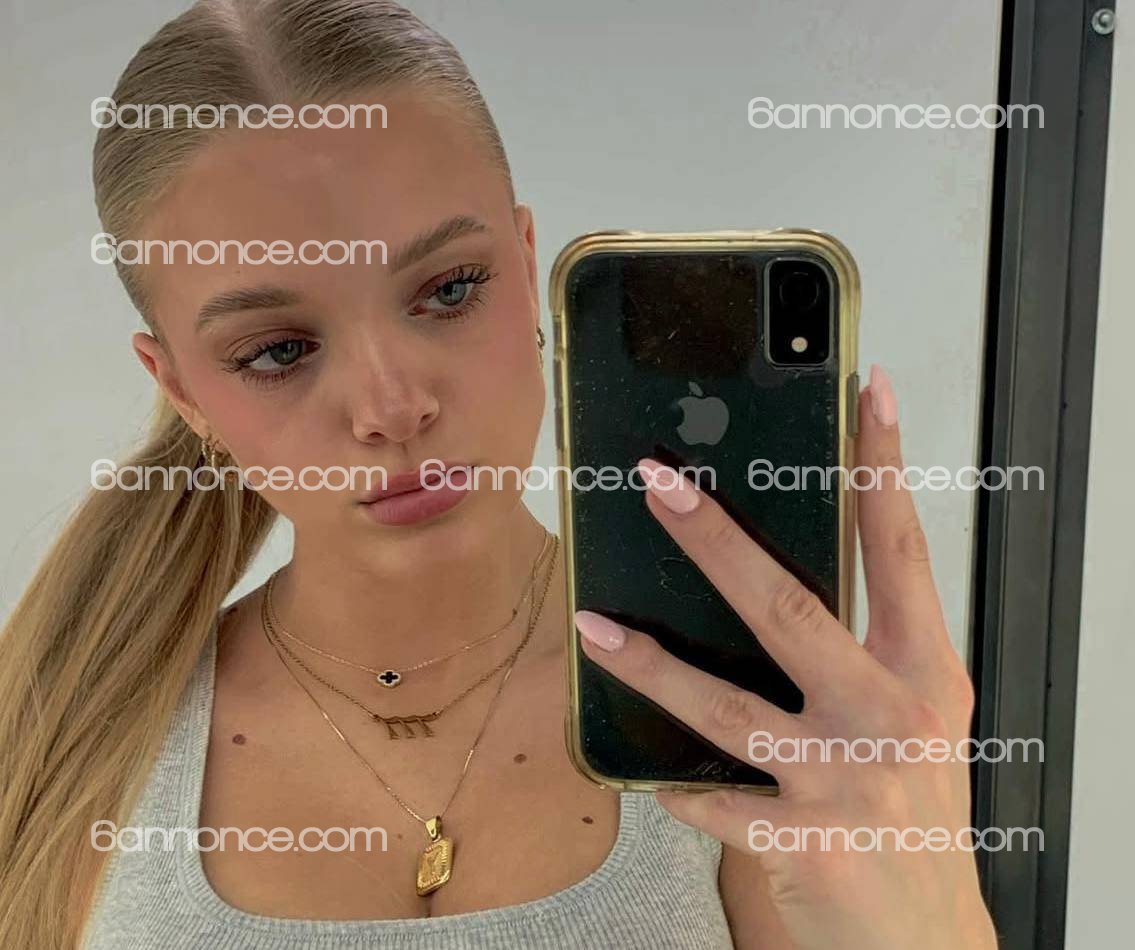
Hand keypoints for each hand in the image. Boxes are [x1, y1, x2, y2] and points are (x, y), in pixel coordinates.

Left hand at [573, 364, 997, 949]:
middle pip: (787, 607)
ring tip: (592, 622)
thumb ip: (863, 652)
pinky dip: (671, 780)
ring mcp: (841, 779)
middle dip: (714, 540)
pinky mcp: (798, 840)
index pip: (902, 547)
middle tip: (657, 483)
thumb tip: (766, 577)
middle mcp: (888, 715)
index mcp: (925, 673)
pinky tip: (642, 767)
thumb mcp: (912, 721)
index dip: (882, 464)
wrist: (926, 939)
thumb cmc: (915, 815)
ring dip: (648, 662)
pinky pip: (707, 796)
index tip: (862, 393)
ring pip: (724, 702)